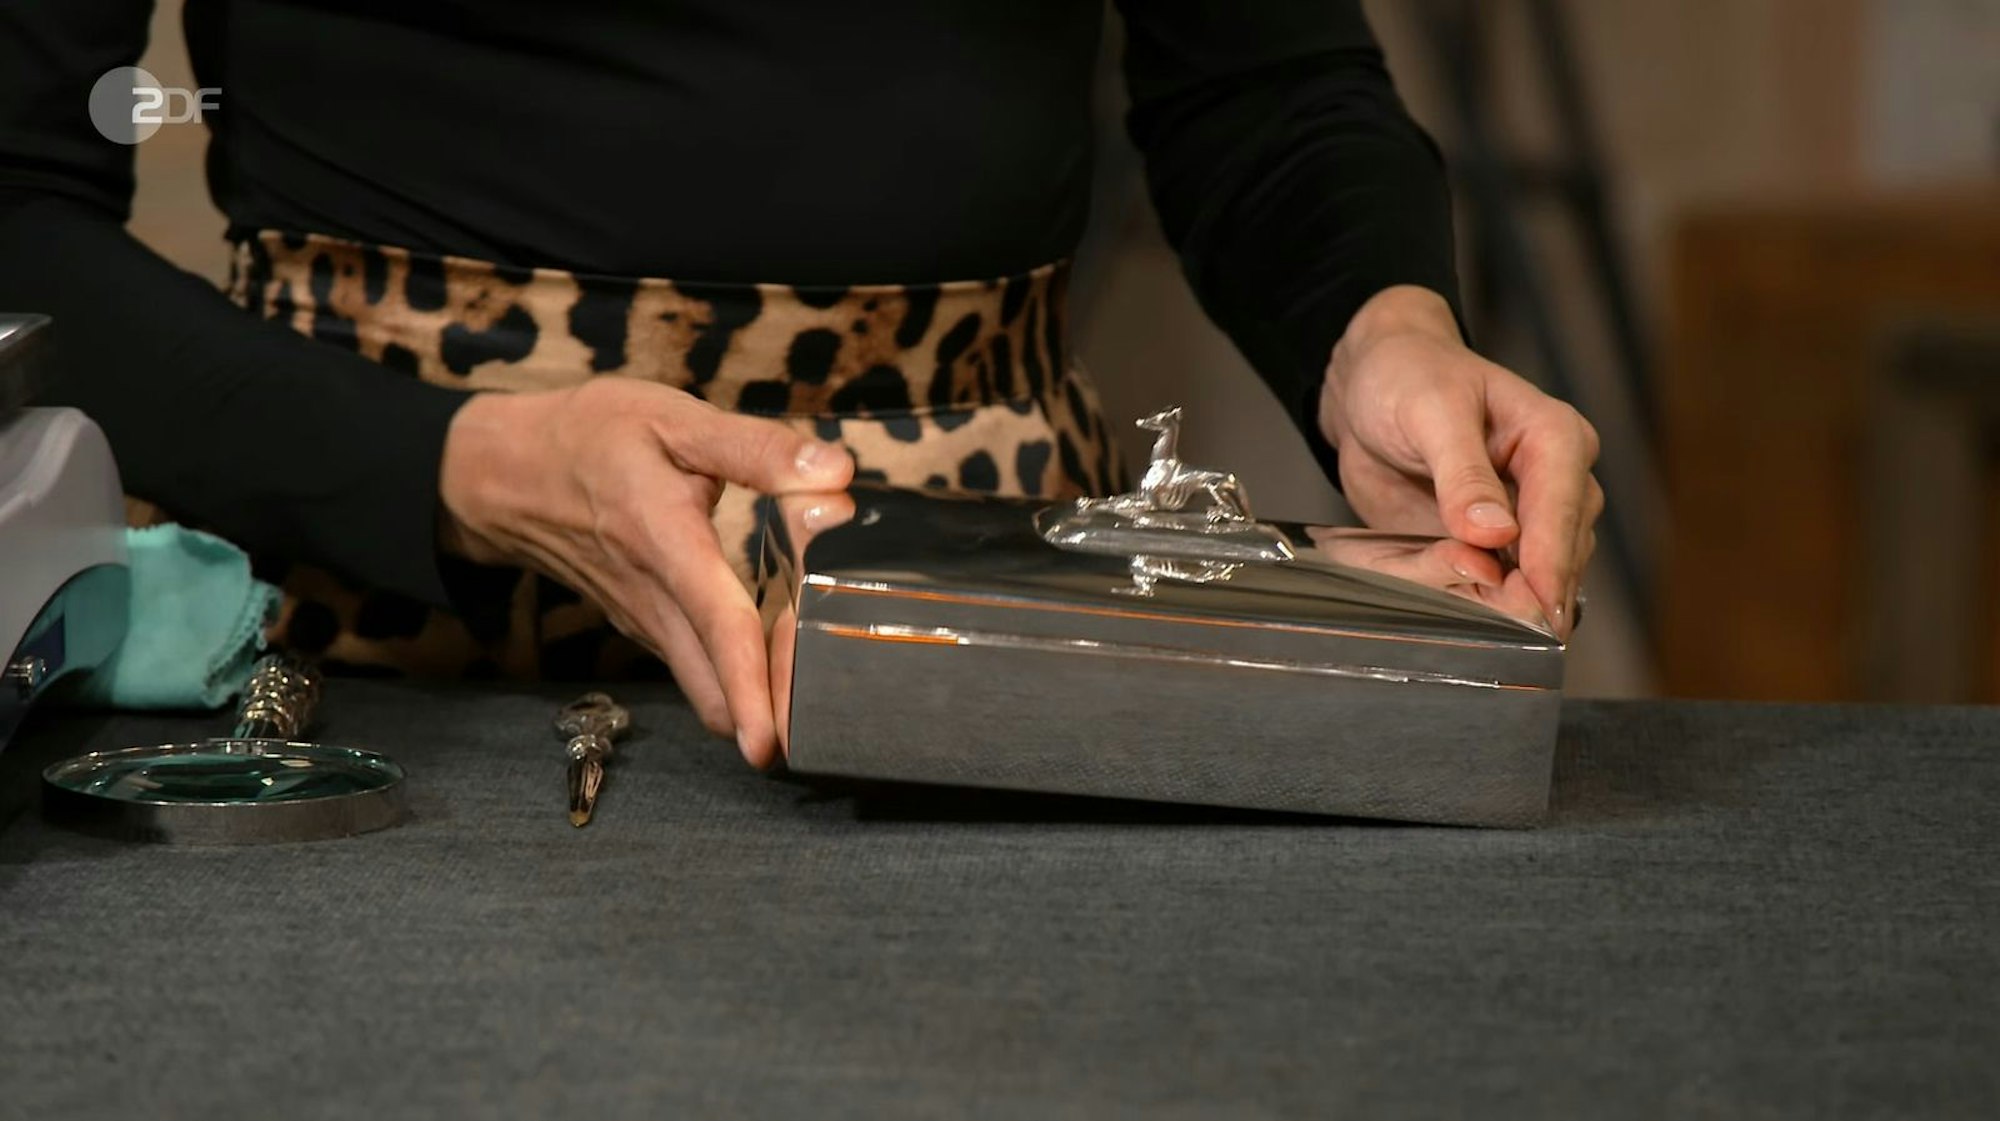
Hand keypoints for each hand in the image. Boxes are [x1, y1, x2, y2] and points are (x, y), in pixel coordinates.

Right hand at [436, 377, 852, 766]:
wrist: (508, 473)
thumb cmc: (593, 438)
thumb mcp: (673, 419)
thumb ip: (758, 449)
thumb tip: (838, 473)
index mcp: (667, 542)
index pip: (719, 627)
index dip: (750, 688)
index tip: (771, 744)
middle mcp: (655, 602)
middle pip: (715, 694)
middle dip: (772, 717)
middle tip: (833, 707)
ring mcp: (648, 624)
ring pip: (707, 691)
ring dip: (758, 702)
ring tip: (819, 685)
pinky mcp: (647, 629)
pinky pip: (697, 671)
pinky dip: (738, 679)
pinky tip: (781, 653)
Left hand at [1318, 286, 1601, 636]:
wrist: (1371, 386)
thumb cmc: (1409, 376)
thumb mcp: (1429, 411)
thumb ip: (1462, 472)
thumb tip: (1495, 532)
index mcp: (1555, 437)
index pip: (1564, 509)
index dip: (1550, 563)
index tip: (1537, 607)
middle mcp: (1555, 481)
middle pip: (1560, 555)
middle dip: (1528, 593)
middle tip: (1496, 627)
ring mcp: (1526, 518)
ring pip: (1533, 579)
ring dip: (1497, 602)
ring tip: (1463, 614)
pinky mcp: (1493, 544)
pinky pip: (1494, 585)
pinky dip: (1474, 600)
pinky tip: (1453, 610)